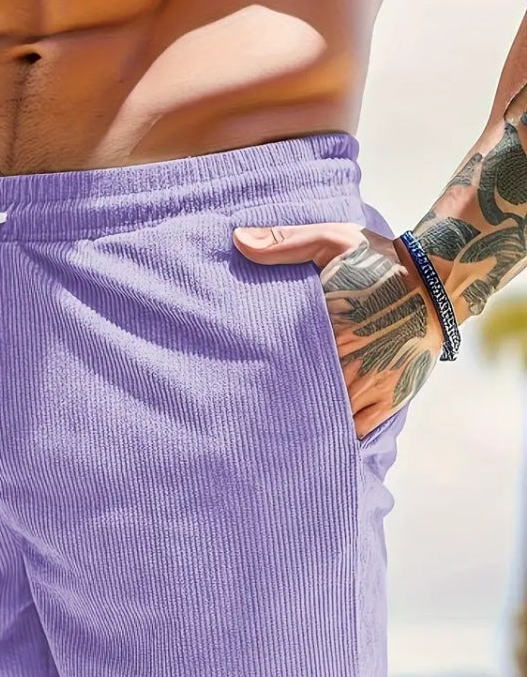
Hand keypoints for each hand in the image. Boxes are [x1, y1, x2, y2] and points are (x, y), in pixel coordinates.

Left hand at [232, 222, 445, 439]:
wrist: (438, 281)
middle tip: (256, 412)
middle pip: (303, 396)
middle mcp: (347, 363)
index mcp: (327, 329)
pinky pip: (357, 431)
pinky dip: (339, 435)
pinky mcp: (389, 400)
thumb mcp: (332, 240)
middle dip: (282, 402)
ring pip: (329, 418)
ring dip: (309, 422)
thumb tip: (237, 240)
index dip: (263, 375)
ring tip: (284, 429)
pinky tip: (321, 436)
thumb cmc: (381, 259)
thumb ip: (284, 243)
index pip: (282, 363)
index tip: (245, 382)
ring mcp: (369, 386)